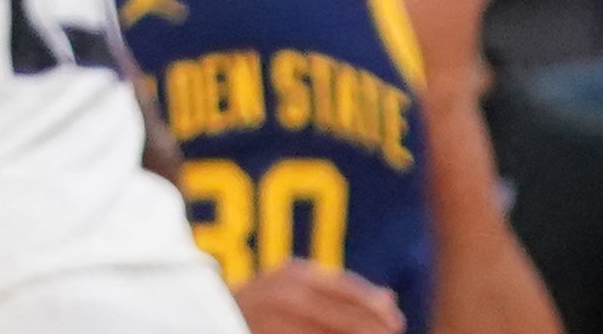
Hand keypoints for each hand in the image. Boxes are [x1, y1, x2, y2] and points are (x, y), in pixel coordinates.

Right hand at [230, 268, 404, 333]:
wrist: (205, 319)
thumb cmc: (263, 308)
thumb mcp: (296, 291)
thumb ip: (338, 295)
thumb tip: (389, 301)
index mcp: (294, 274)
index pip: (347, 289)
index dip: (375, 307)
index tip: (397, 323)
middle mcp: (284, 293)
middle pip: (345, 318)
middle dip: (372, 331)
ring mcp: (274, 319)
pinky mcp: (264, 333)